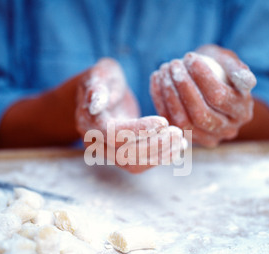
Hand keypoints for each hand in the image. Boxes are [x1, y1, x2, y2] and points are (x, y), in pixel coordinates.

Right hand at [76, 58, 184, 173]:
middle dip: (154, 145)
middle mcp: (95, 142)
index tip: (163, 122)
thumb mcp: (100, 74)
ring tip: (180, 141)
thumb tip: (95, 103)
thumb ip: (97, 86)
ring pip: (133, 165)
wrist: (102, 95)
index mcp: (88, 122)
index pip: (113, 133)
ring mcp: (108, 153)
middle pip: (124, 155)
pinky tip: (177, 148)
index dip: (138, 130)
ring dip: (159, 156)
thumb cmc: (104, 80)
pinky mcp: (122, 156)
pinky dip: (159, 159)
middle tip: (177, 132)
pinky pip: (140, 165)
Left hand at [150, 45, 256, 146]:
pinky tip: (156, 79)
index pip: (220, 98)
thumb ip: (238, 70)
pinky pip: (170, 122)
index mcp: (242, 113)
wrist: (210, 88)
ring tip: (164, 69)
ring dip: (169, 94)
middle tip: (173, 64)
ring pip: (183, 122)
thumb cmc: (221, 70)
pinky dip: (159, 100)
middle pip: (200, 114)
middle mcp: (227, 130)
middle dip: (183, 87)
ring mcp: (205, 138)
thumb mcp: (231, 63)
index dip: (202, 77)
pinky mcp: (186, 138)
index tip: (189, 57)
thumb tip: (248, 83)